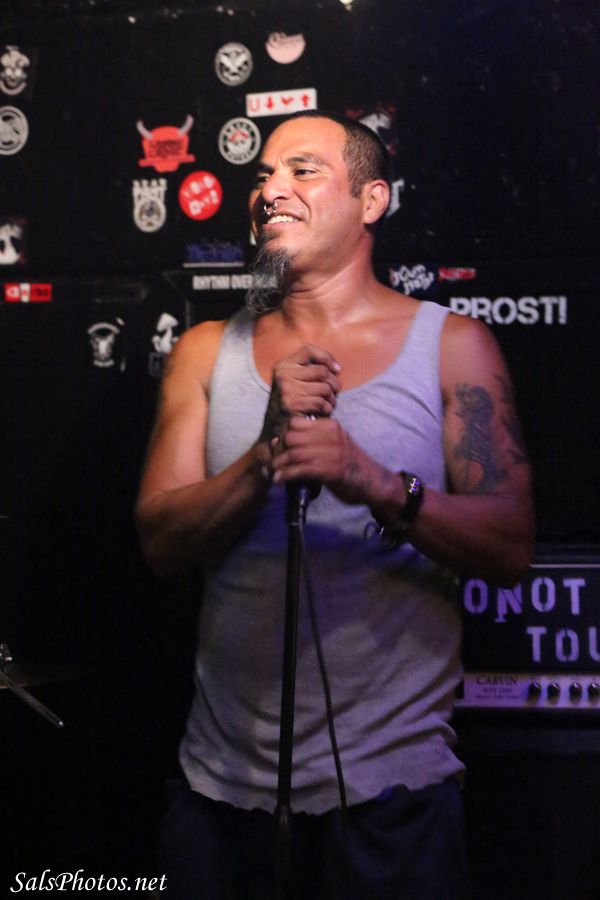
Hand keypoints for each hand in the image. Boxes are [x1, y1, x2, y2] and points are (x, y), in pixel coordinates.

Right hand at [259, 344, 340, 445]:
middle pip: (322, 371)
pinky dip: (327, 408)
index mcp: (283, 365)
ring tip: (329, 403)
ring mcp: (287, 390)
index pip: (309, 350)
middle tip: (334, 392)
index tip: (337, 369)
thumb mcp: (295, 379)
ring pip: (324, 388)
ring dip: (332, 398)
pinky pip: (321, 402)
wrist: (276, 426)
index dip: (327, 357)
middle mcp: (283, 375)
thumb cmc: (292, 401)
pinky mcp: (292, 405)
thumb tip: (337, 369)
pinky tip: (324, 411)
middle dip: (334, 383)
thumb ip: (311, 369)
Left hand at [272, 416, 394, 506]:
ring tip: (274, 473)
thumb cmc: (348, 464)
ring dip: (279, 465)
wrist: (372, 481)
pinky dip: (286, 475)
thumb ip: (310, 440)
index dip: (284, 434)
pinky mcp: (330, 470)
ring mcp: (331, 453)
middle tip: (275, 461)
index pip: (295, 422)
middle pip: (291, 436)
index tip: (281, 447)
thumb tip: (276, 441)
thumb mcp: (333, 444)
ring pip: (293, 453)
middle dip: (279, 450)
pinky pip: (300, 470)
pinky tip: (280, 480)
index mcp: (330, 426)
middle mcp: (331, 436)